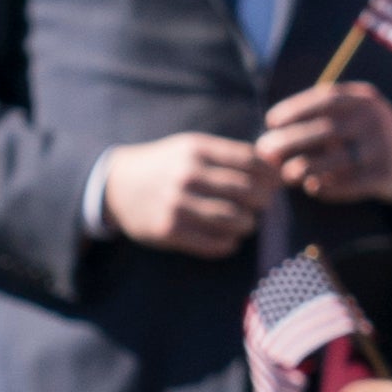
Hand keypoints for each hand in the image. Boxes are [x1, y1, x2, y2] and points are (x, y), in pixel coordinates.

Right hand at [102, 131, 269, 255]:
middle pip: (247, 191)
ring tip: (245, 223)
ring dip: (248, 224)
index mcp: (196, 150)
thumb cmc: (164, 165)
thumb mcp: (191, 148)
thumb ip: (228, 154)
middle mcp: (187, 176)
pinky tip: (228, 239)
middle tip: (260, 206)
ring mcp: (176, 205)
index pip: (251, 162)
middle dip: (263, 201)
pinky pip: (213, 243)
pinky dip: (228, 244)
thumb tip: (276, 168)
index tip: (275, 184)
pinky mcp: (167, 231)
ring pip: (234, 219)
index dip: (271, 175)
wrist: (115, 185)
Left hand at [260, 82, 391, 206]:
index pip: (327, 100)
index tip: (271, 121)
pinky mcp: (386, 174)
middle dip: (290, 142)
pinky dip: (327, 188)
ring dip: (305, 168)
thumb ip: (314, 121)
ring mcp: (382, 148)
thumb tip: (265, 146)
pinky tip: (312, 188)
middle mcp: (375, 120)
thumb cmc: (361, 133)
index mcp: (364, 100)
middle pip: (327, 130)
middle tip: (266, 153)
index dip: (295, 109)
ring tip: (287, 174)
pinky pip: (350, 184)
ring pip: (337, 160)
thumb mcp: (348, 115)